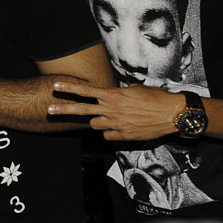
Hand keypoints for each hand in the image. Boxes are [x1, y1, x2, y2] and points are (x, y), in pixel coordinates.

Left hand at [48, 81, 180, 139]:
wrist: (173, 113)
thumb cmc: (157, 98)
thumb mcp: (136, 89)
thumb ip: (120, 93)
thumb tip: (114, 94)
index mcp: (114, 95)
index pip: (86, 91)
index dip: (69, 88)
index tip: (55, 86)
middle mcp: (112, 109)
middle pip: (82, 110)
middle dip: (63, 110)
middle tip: (49, 110)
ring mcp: (117, 124)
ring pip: (95, 125)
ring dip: (97, 122)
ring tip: (109, 118)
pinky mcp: (124, 136)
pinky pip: (108, 136)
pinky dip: (110, 133)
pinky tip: (120, 128)